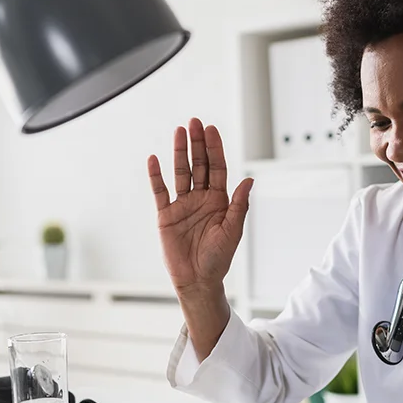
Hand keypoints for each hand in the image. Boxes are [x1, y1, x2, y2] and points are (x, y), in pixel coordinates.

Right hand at [148, 118, 252, 294]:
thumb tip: (249, 180)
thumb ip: (239, 205)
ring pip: (181, 172)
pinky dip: (156, 175)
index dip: (215, 149)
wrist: (197, 280)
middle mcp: (201, 198)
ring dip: (180, 152)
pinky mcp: (166, 215)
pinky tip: (154, 159)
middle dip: (198, 143)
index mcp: (220, 201)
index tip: (212, 130)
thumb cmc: (218, 259)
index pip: (218, 168)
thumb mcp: (232, 231)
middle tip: (195, 122)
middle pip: (199, 165)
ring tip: (179, 131)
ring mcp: (183, 205)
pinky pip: (160, 191)